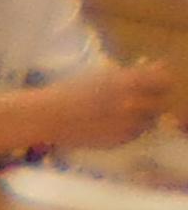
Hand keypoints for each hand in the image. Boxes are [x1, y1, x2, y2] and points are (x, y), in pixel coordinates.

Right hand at [36, 64, 172, 151]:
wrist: (45, 117)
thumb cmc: (69, 90)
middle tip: (133, 98)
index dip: (157, 80)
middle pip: (159, 102)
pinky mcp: (119, 141)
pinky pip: (134, 134)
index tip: (148, 81)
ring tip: (119, 113)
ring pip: (149, 121)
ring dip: (140, 116)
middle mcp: (133, 104)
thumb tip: (152, 67)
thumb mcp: (101, 75)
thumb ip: (131, 73)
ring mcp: (127, 125)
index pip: (164, 80)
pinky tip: (109, 124)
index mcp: (128, 82)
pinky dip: (128, 129)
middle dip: (150, 99)